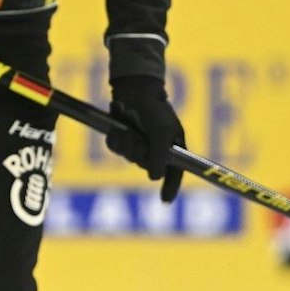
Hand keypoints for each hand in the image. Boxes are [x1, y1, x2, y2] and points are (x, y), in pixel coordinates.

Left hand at [105, 74, 184, 202]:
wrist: (134, 90)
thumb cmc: (155, 110)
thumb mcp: (162, 132)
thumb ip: (160, 155)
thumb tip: (155, 177)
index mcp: (172, 150)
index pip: (174, 175)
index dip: (170, 188)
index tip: (165, 201)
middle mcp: (155, 151)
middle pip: (146, 166)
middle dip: (140, 151)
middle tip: (139, 136)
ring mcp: (137, 146)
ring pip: (128, 157)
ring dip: (127, 142)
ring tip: (129, 126)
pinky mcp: (121, 141)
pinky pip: (115, 148)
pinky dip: (115, 138)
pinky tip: (119, 126)